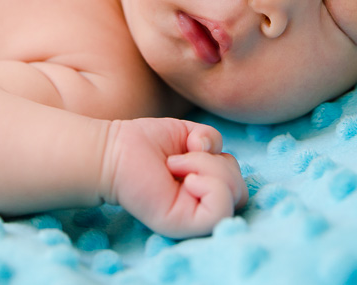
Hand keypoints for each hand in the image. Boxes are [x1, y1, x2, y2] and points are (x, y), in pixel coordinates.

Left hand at [99, 118, 247, 237]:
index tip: (191, 149)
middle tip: (180, 159)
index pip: (237, 182)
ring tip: (174, 166)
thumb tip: (217, 153)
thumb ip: (212, 140)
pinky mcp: (184, 224)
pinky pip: (221, 209)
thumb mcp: (189, 133)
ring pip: (235, 196)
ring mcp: (194, 218)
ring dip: (208, 168)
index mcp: (204, 190)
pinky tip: (185, 178)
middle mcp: (201, 207)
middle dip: (217, 164)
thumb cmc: (146, 142)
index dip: (221, 161)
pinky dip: (210, 185)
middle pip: (240, 190)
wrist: (115, 150)